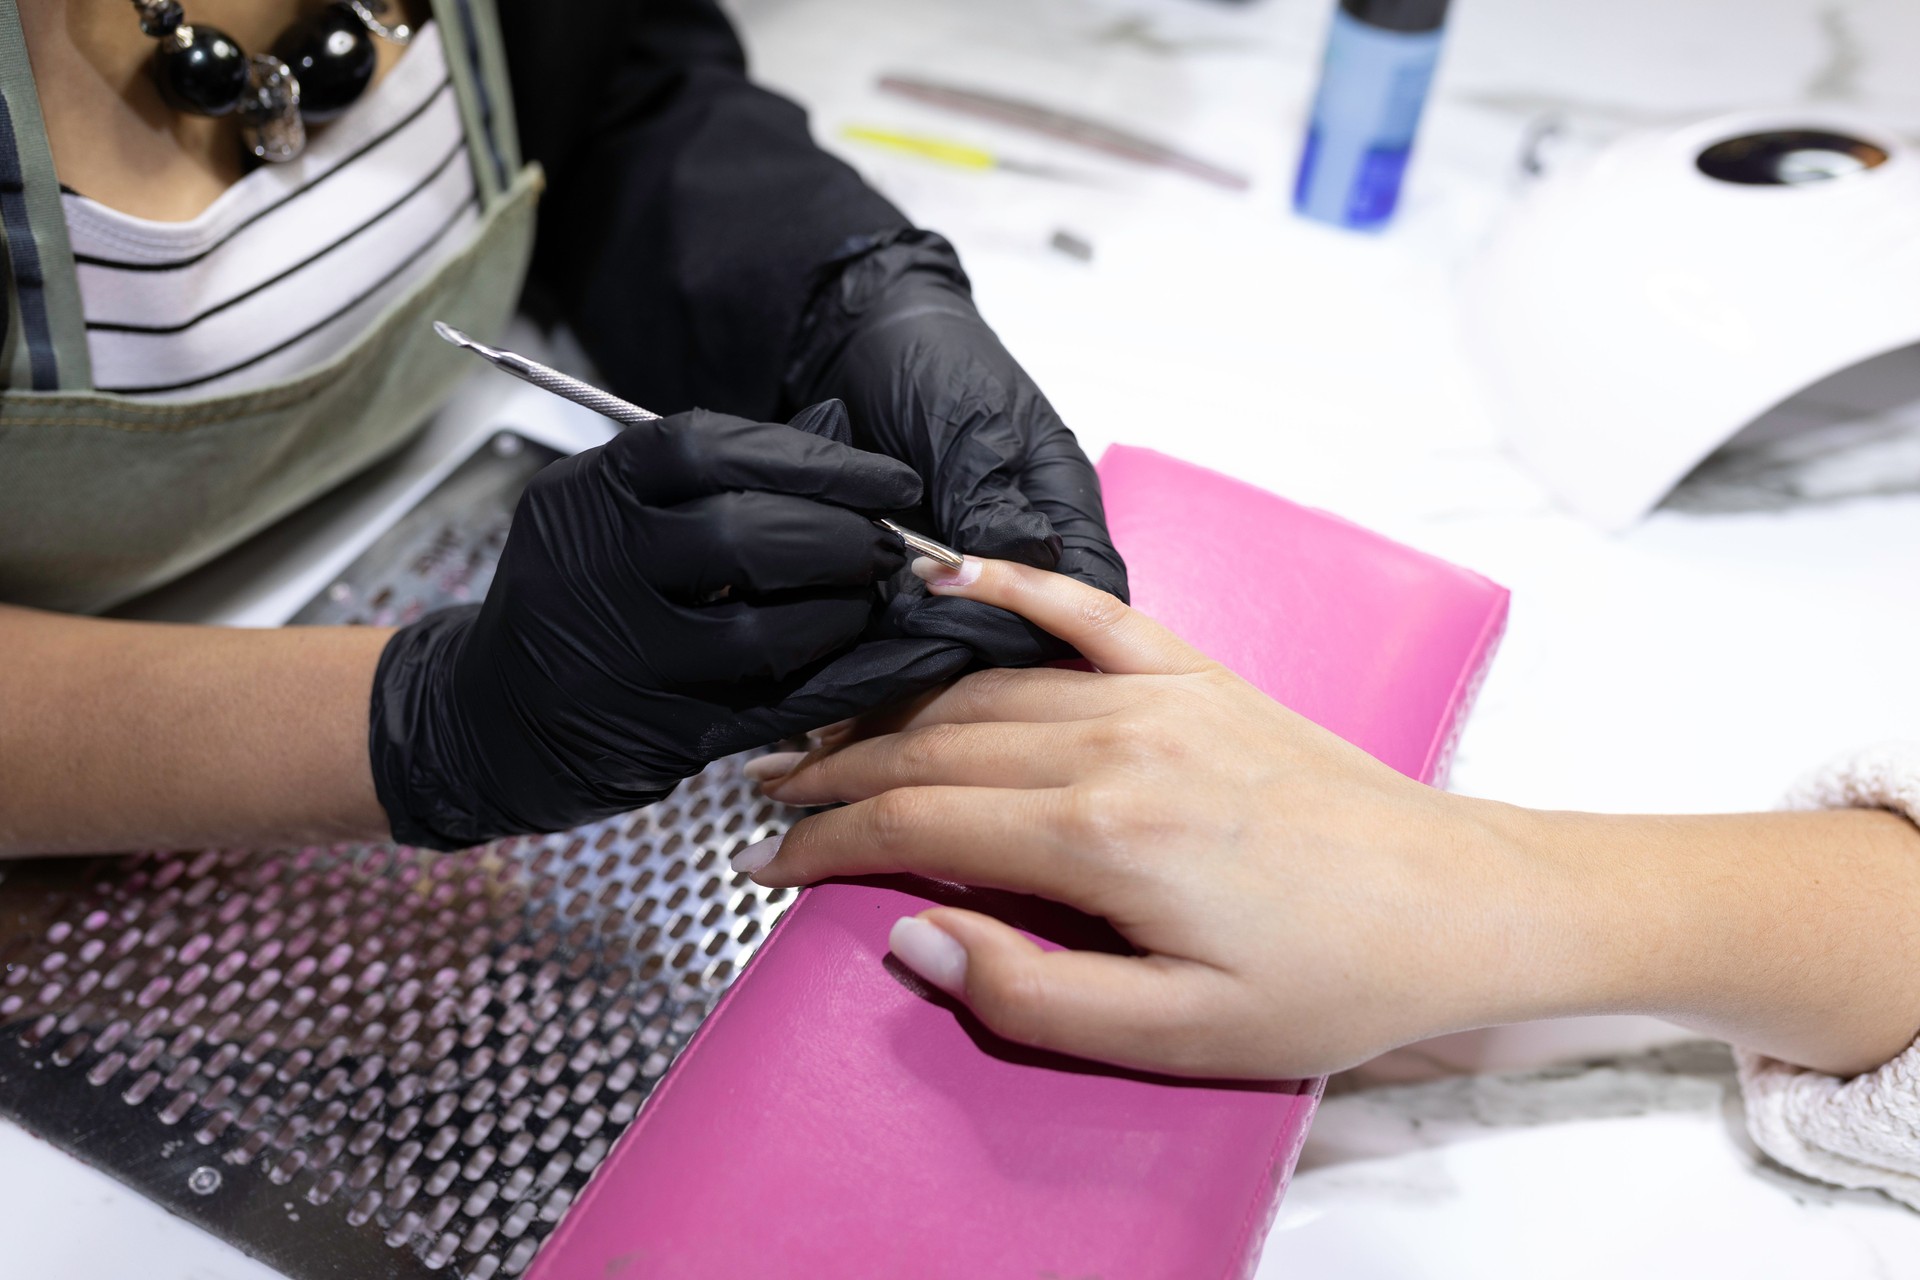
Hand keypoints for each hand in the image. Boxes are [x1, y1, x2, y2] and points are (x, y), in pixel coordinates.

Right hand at [367, 402, 968, 850]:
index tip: (886, 479)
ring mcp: (624, 661)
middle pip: (741, 537)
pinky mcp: (659, 735)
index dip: (812, 460)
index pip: (707, 448)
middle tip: (888, 546)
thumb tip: (839, 425)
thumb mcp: (618, 512)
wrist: (487, 720)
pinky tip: (905, 661)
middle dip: (838, 536)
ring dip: (842, 613)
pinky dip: (854, 681)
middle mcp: (596, 572)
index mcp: (589, 496)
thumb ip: (721, 471)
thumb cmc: (577, 596)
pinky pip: (778, 706)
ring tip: (874, 600)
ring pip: (762, 634)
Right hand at [738, 555, 1567, 1078]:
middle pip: (931, 746)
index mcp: (1100, 837)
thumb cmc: (1330, 979)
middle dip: (836, 775)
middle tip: (771, 799)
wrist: (1457, 903)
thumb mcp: (1177, 1035)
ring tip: (827, 735)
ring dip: (892, 709)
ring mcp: (1157, 696)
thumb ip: (1029, 995)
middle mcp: (1115, 743)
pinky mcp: (1196, 675)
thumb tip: (911, 937)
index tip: (771, 869)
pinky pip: (1084, 612)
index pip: (916, 824)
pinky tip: (949, 574)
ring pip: (983, 687)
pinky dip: (1009, 586)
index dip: (826, 848)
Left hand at [788, 231, 1128, 667]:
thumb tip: (1027, 563)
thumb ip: (993, 497)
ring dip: (940, 630)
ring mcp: (977, 558)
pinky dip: (904, 621)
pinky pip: (928, 615)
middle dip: (986, 631)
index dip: (1052, 618)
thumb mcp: (970, 425)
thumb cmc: (931, 363)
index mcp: (1061, 500)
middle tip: (922, 618)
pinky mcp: (926, 569)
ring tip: (892, 615)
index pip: (1091, 588)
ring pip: (981, 628)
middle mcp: (1027, 539)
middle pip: (1038, 624)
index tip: (985, 617)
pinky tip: (872, 615)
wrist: (857, 342)